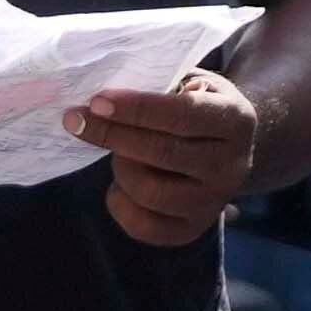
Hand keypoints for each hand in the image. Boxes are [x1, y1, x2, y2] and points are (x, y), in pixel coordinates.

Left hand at [66, 63, 267, 247]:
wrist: (227, 148)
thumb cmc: (197, 105)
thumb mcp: (191, 81)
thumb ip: (160, 83)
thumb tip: (106, 96)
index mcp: (235, 121)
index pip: (183, 114)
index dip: (136, 109)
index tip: (96, 102)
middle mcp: (232, 165)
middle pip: (163, 153)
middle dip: (111, 134)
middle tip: (75, 119)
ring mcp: (214, 201)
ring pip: (151, 192)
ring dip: (121, 168)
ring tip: (118, 154)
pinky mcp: (193, 229)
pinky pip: (144, 227)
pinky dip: (120, 204)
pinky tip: (120, 186)